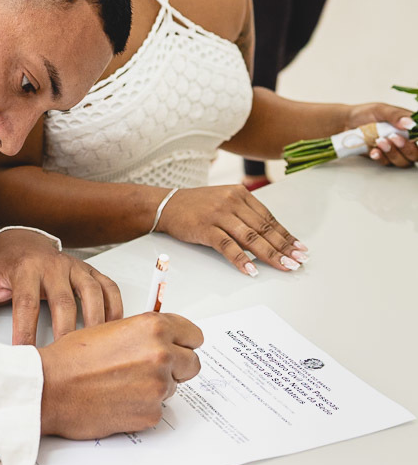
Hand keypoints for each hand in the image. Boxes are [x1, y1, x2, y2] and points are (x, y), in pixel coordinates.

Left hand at [0, 228, 123, 343]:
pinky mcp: (89, 270)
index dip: (26, 329)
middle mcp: (52, 265)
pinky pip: (107, 286)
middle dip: (64, 330)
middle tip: (65, 357)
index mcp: (24, 269)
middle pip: (62, 300)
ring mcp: (74, 267)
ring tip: (94, 347)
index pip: (26, 302)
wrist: (21, 241)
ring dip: (94, 320)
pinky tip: (113, 329)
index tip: (25, 352)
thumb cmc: (3, 267)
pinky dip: (114, 306)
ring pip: (90, 292)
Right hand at [38, 311, 203, 437]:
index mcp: (153, 328)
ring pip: (174, 387)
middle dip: (176, 366)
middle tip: (150, 369)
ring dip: (156, 387)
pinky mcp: (150, 414)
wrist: (51, 387)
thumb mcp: (112, 329)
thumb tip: (162, 341)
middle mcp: (161, 355)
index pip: (193, 334)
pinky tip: (119, 400)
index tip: (181, 346)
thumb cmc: (71, 358)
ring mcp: (158, 386)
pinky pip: (158, 409)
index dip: (184, 342)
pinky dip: (143, 407)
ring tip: (124, 384)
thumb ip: (144, 334)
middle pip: (192, 363)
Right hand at [159, 185, 307, 276]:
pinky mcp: (205, 228)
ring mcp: (219, 214)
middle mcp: (232, 201)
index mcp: (240, 194)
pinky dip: (241, 259)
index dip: (285, 235)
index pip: (268, 218)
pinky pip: (228, 246)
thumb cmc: (196, 206)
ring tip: (284, 266)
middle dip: (283, 247)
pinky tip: (252, 270)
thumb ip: (244, 214)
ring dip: (270, 254)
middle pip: (263, 228)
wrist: (166, 205)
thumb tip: (268, 237)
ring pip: (250, 237)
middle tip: (298, 260)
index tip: (299, 248)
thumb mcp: (224, 202)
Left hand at [344, 102, 416, 168]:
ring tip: (379, 141)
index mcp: (409, 127)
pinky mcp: (383, 158)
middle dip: (407, 148)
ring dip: (393, 153)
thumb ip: (395, 116)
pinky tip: (373, 151)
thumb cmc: (366, 114)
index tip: (411, 137)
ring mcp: (394, 151)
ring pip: (403, 161)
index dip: (417, 138)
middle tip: (393, 138)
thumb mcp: (381, 110)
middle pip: (416, 154)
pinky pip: (387, 163)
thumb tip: (410, 123)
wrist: (346, 123)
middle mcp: (405, 140)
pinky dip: (381, 157)